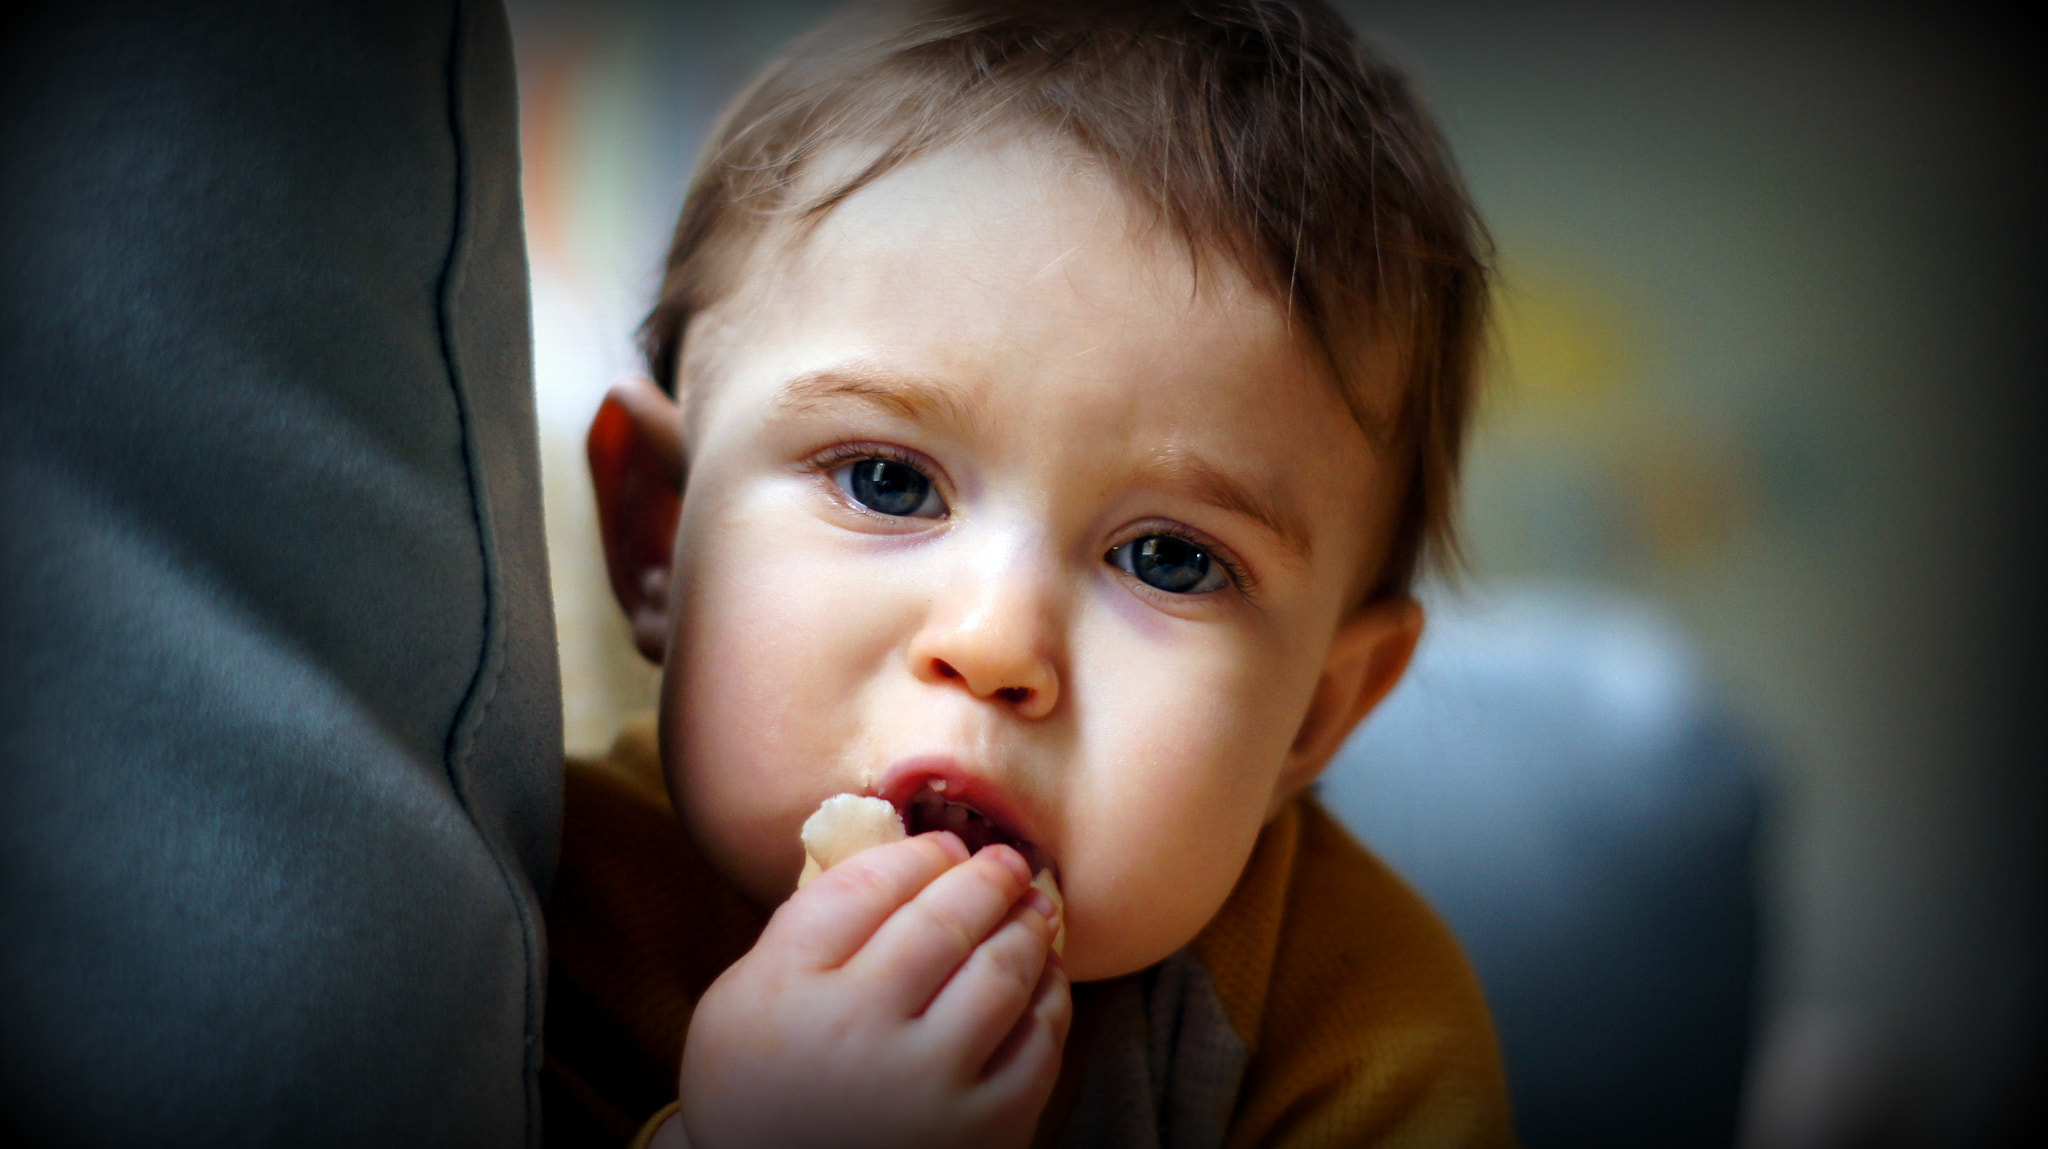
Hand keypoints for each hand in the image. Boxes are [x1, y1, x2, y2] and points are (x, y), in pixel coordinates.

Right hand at [675, 832, 1069, 1148]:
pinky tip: (1044, 976)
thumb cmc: (757, 1090)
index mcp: (788, 989)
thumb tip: (896, 856)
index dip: (916, 855)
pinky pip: (1037, 1043)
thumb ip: (803, 927)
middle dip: (986, 877)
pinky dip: (1049, 998)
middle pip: (942, 922)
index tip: (941, 845)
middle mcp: (859, 1032)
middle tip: (1006, 860)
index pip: (866, 889)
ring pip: (1000, 974)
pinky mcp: (984, 1131)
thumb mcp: (739, 1001)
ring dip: (1027, 927)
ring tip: (1035, 906)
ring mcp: (928, 1086)